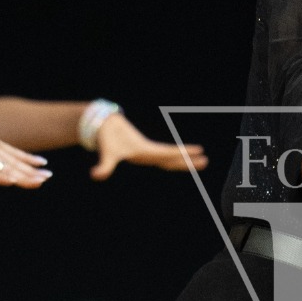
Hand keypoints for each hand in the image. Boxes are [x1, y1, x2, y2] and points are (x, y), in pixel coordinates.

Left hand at [91, 113, 207, 180]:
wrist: (106, 125)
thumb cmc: (107, 141)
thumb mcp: (107, 155)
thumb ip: (103, 166)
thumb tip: (95, 175)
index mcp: (146, 151)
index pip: (168, 153)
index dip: (183, 153)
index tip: (198, 150)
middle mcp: (150, 151)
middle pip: (173, 157)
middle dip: (189, 160)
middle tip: (206, 160)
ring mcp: (149, 151)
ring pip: (171, 157)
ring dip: (184, 159)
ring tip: (201, 160)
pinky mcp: (146, 152)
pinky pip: (165, 157)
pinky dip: (175, 159)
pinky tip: (183, 162)